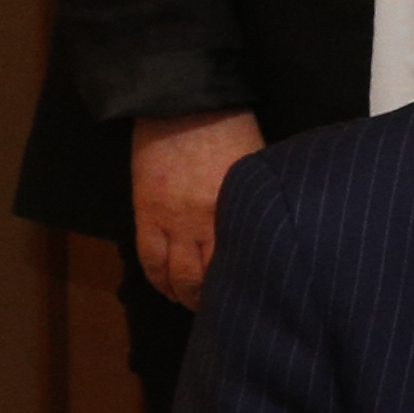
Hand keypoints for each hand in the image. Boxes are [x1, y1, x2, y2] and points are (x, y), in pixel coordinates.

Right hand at [131, 109, 266, 305]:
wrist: (181, 101)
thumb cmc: (231, 127)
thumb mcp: (257, 166)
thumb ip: (257, 202)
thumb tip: (268, 230)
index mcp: (239, 207)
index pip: (244, 260)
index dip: (247, 285)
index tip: (257, 298)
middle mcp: (206, 221)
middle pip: (208, 276)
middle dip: (214, 299)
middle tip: (225, 311)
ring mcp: (172, 220)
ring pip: (176, 275)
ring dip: (185, 295)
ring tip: (194, 305)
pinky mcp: (145, 213)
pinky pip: (148, 258)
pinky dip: (157, 279)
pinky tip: (167, 289)